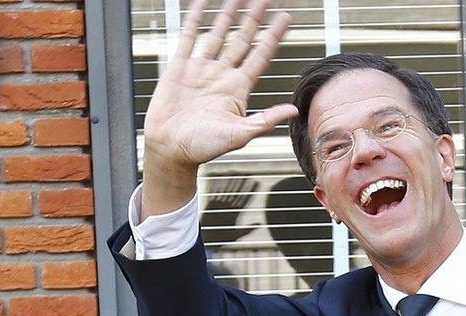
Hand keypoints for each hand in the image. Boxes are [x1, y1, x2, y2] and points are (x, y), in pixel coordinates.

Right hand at [142, 0, 298, 215]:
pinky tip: (202, 3)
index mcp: (239, 89)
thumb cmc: (205, 147)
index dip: (273, 36)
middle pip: (242, 40)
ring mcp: (201, 69)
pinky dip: (194, 19)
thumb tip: (294, 110)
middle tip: (267, 0)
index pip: (260, 55)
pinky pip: (188, 37)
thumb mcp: (240, 135)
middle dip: (255, 19)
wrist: (171, 150)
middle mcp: (222, 75)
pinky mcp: (179, 68)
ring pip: (218, 34)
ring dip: (228, 14)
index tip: (286, 18)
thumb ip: (266, 120)